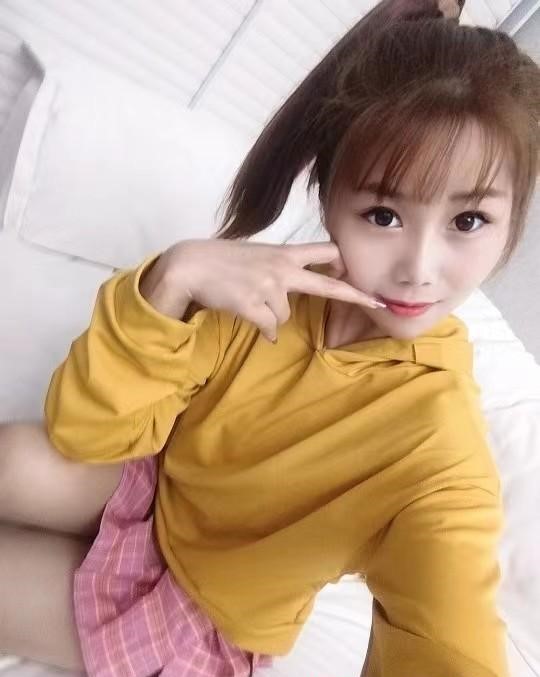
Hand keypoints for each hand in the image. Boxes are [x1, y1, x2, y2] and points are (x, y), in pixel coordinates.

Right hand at [140, 239, 383, 342]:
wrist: (190, 266)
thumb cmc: (219, 260)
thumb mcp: (253, 254)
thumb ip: (275, 268)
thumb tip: (284, 296)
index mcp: (282, 253)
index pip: (323, 251)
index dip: (341, 260)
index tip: (357, 269)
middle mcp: (281, 268)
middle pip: (326, 284)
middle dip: (354, 294)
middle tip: (376, 302)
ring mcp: (269, 287)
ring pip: (284, 316)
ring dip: (271, 316)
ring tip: (249, 303)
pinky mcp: (254, 305)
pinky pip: (270, 327)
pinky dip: (265, 330)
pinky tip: (254, 324)